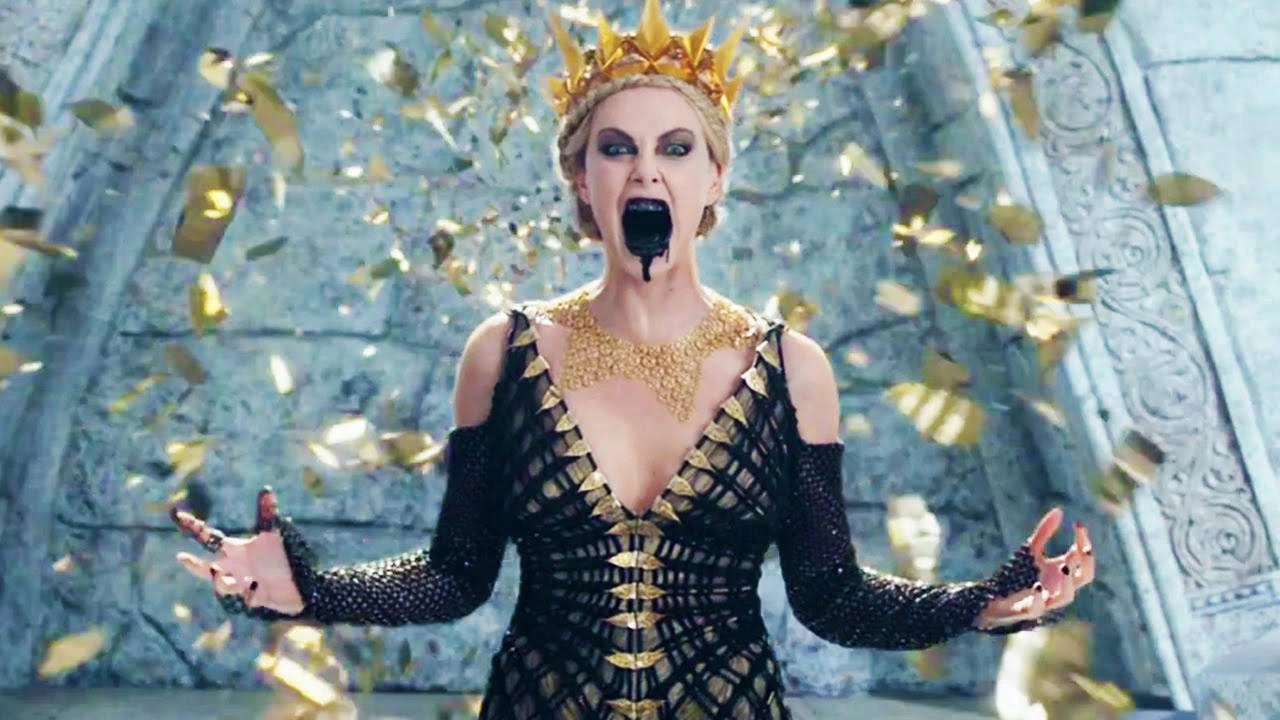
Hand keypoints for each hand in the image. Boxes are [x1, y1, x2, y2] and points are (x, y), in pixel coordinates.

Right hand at [172, 486, 305, 615]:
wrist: (306, 584)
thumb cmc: (290, 556)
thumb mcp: (278, 534)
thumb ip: (268, 515)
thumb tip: (265, 489)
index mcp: (237, 550)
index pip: (210, 538)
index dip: (194, 527)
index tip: (177, 514)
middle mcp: (236, 567)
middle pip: (207, 567)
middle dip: (195, 565)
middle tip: (182, 557)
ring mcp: (242, 584)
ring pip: (221, 585)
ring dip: (221, 580)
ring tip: (226, 573)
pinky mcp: (254, 599)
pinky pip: (245, 598)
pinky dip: (250, 592)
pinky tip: (258, 586)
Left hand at [976, 507, 1094, 629]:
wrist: (995, 598)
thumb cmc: (1018, 575)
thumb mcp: (1031, 551)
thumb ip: (1044, 532)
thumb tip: (1059, 510)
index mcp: (1061, 572)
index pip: (1082, 558)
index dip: (1084, 542)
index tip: (1078, 524)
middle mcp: (1058, 587)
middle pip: (1083, 578)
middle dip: (1087, 563)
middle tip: (1083, 549)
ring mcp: (1045, 600)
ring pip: (1066, 597)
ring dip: (1068, 584)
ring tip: (1064, 566)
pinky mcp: (1027, 610)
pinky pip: (1037, 609)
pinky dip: (1039, 599)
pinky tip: (1038, 587)